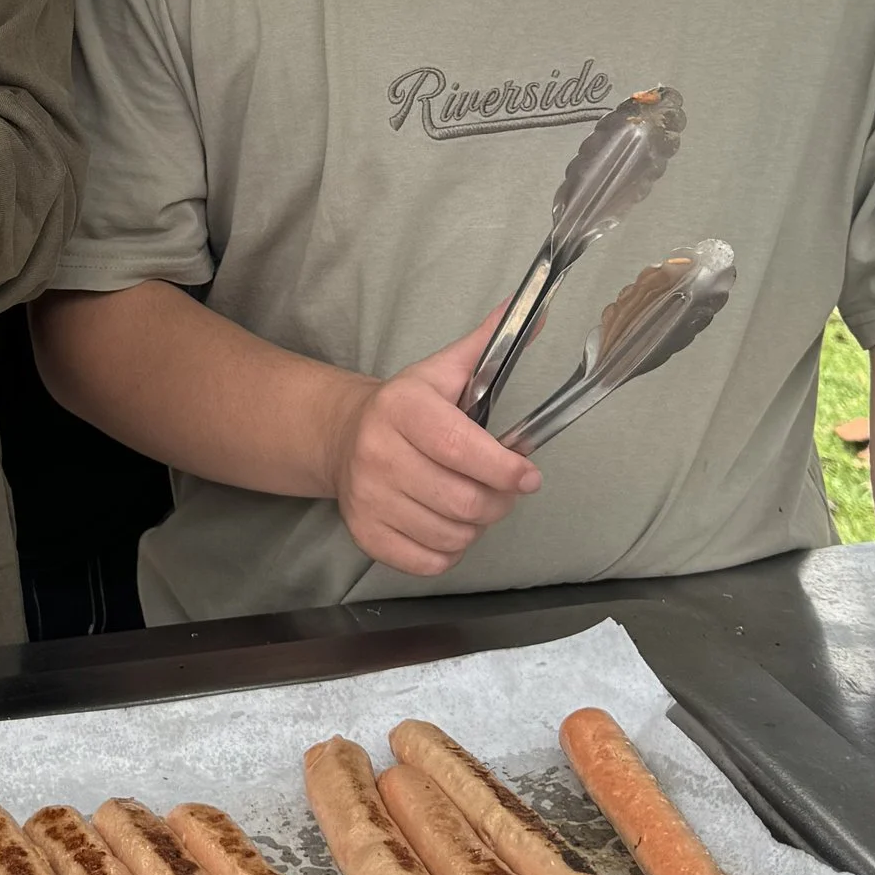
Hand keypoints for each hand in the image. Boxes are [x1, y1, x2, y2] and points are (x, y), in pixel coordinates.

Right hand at [325, 310, 542, 576]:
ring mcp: (367, 498)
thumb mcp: (443, 370)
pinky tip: (445, 523)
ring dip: (475, 526)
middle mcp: (378, 453)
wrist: (340, 435)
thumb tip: (534, 311)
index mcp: (402, 408)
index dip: (503, 468)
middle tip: (503, 490)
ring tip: (470, 502)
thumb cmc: (406, 407)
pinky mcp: (364, 534)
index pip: (460, 447)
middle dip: (499, 501)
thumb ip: (488, 344)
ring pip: (451, 536)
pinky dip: (449, 551)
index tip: (529, 476)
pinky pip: (429, 563)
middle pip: (463, 500)